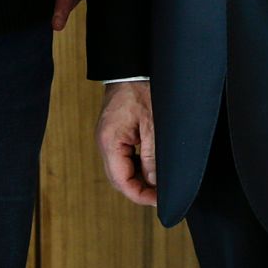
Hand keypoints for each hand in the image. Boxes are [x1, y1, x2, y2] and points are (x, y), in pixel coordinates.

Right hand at [96, 81, 157, 205]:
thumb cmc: (141, 89)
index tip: (158, 200)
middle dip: (140, 189)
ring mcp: (109, 138)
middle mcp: (105, 143)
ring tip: (160, 182)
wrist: (132, 67)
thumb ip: (152, 157)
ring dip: (140, 177)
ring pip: (123, 169)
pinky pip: (125, 156)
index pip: (121, 182)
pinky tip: (153, 165)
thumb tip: (154, 183)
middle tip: (162, 194)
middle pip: (120, 178)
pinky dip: (139, 164)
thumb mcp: (152, 125)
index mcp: (110, 143)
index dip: (139, 195)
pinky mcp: (116, 133)